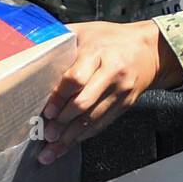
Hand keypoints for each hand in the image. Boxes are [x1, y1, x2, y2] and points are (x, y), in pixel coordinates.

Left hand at [38, 20, 182, 164]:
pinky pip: (102, 124)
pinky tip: (70, 144)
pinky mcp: (125, 105)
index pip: (76, 78)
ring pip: (93, 119)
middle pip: (84, 103)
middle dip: (63, 122)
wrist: (151, 50)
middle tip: (46, 134)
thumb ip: (61, 39)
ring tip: (52, 150)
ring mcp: (120, 92)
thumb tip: (32, 49)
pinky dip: (84, 136)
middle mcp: (112, 74)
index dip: (59, 97)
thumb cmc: (112, 38)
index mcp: (98, 53)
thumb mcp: (86, 31)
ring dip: (70, 137)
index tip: (47, 110)